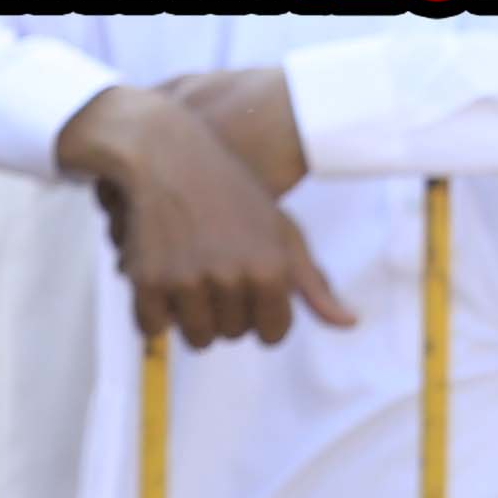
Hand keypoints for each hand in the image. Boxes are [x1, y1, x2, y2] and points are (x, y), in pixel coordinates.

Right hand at [57, 81, 349, 346]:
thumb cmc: (234, 198)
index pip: (274, 333)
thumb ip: (312, 283)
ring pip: (197, 338)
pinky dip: (154, 311)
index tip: (250, 285)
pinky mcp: (147, 281)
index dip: (261, 314)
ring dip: (193, 317)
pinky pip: (153, 328)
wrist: (170, 159)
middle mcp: (231, 277)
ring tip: (191, 277)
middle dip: (227, 311)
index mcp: (271, 268)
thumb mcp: (281, 232)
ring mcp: (187, 281)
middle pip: (234, 335)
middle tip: (216, 270)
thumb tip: (350, 324)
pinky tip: (162, 278)